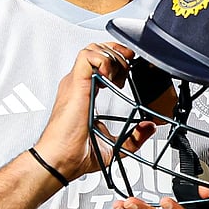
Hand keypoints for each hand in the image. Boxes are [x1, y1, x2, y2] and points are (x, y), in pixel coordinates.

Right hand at [33, 42, 156, 181]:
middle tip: (128, 69)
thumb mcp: (113, 146)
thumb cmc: (74, 154)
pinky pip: (87, 56)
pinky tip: (110, 77)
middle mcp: (78, 85)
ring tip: (119, 75)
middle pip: (96, 50)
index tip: (129, 71)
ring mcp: (75, 83)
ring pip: (92, 49)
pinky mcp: (75, 84)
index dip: (116, 61)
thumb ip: (133, 138)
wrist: (60, 160)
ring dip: (112, 56)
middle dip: (117, 53)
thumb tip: (149, 127)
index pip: (98, 64)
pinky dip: (103, 60)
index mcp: (84, 94)